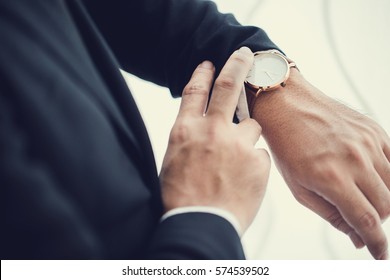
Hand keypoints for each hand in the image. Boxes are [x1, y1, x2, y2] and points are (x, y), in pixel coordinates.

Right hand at [160, 47, 270, 232]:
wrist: (200, 226)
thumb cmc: (181, 198)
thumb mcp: (174, 160)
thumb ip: (191, 138)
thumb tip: (205, 127)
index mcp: (185, 130)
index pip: (195, 91)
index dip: (203, 73)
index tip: (210, 63)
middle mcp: (212, 131)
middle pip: (228, 87)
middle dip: (238, 64)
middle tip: (245, 54)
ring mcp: (237, 144)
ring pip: (252, 126)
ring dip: (246, 137)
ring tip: (235, 164)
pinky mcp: (258, 162)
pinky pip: (260, 154)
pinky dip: (253, 163)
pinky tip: (242, 181)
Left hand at [251, 69, 389, 258]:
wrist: (287, 105)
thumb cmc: (287, 147)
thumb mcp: (299, 188)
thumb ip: (331, 214)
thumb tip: (357, 236)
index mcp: (331, 178)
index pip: (366, 220)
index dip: (377, 243)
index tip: (380, 255)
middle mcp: (355, 161)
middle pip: (385, 206)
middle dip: (375, 221)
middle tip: (360, 217)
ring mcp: (368, 143)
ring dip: (382, 200)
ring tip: (361, 196)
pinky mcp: (374, 131)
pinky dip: (388, 177)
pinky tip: (373, 178)